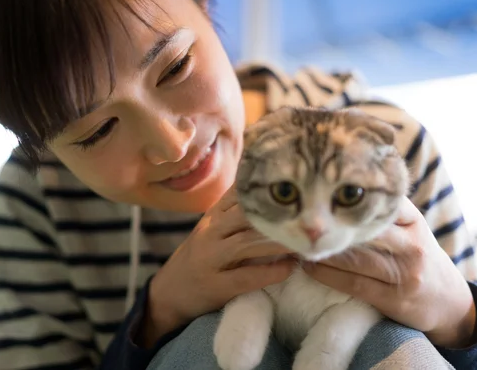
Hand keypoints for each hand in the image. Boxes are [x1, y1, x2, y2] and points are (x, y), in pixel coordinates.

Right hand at [139, 186, 295, 347]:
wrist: (168, 294)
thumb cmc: (199, 258)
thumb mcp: (211, 229)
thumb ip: (234, 211)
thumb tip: (269, 190)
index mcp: (212, 217)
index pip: (238, 193)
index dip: (265, 187)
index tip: (295, 182)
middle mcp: (210, 233)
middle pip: (243, 214)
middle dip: (276, 213)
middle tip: (308, 213)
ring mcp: (211, 259)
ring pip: (246, 243)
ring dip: (278, 241)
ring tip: (305, 239)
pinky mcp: (215, 285)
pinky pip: (246, 277)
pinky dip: (270, 272)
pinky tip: (289, 268)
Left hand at [301, 196, 475, 347]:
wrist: (450, 302)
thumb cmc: (417, 256)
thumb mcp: (411, 228)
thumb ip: (384, 211)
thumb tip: (338, 189)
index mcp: (414, 221)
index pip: (383, 200)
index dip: (349, 197)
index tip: (320, 192)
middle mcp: (412, 244)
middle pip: (366, 230)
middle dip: (332, 226)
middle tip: (303, 222)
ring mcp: (404, 273)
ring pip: (356, 258)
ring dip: (324, 252)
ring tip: (299, 244)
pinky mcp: (393, 298)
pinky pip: (353, 283)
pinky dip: (327, 275)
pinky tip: (309, 267)